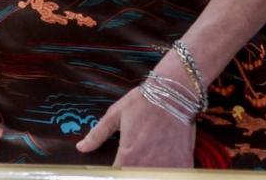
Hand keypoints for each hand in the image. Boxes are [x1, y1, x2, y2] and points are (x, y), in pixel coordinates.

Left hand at [74, 85, 195, 166]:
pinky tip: (164, 164)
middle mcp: (147, 165)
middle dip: (131, 172)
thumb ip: (97, 135)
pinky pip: (175, 176)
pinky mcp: (185, 165)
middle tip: (131, 161)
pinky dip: (168, 173)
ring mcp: (168, 167)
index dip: (113, 174)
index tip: (114, 168)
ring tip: (145, 161)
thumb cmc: (143, 102)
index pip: (116, 176)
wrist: (175, 94)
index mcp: (128, 155)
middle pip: (134, 177)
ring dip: (148, 173)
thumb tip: (81, 148)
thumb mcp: (115, 115)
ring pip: (153, 177)